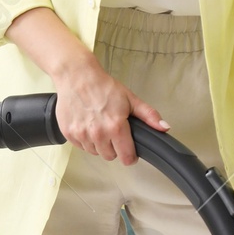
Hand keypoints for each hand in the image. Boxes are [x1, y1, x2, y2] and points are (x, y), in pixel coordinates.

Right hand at [51, 56, 168, 164]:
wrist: (77, 76)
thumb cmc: (103, 87)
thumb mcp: (130, 99)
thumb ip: (148, 115)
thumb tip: (164, 127)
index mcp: (116, 127)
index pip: (126, 157)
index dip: (130, 155)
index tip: (129, 151)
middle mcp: (98, 134)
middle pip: (110, 157)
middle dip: (113, 148)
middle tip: (112, 131)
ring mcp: (82, 135)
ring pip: (95, 152)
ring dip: (99, 144)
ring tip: (99, 126)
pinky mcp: (69, 134)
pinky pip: (81, 147)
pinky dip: (85, 140)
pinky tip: (87, 125)